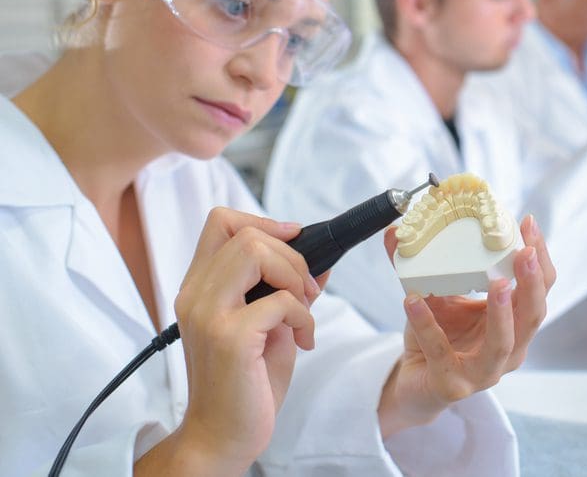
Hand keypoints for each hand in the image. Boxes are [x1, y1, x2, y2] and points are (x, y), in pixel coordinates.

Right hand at [149, 208, 319, 473]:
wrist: (224, 436)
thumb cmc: (247, 381)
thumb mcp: (270, 324)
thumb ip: (286, 289)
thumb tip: (320, 261)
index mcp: (200, 287)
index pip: (221, 222)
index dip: (264, 222)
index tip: (295, 242)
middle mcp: (195, 295)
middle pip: (246, 234)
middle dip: (292, 255)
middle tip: (306, 292)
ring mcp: (208, 314)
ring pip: (256, 252)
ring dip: (295, 277)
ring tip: (305, 309)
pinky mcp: (228, 337)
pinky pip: (280, 301)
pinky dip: (303, 315)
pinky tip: (303, 340)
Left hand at [378, 215, 554, 436]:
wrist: (416, 383)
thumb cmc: (440, 337)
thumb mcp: (440, 293)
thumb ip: (424, 261)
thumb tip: (395, 228)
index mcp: (515, 322)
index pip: (541, 289)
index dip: (540, 258)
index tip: (528, 224)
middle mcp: (509, 349)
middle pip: (533, 316)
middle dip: (532, 282)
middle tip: (525, 252)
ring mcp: (483, 372)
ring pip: (503, 343)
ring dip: (502, 312)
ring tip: (497, 283)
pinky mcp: (452, 384)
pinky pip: (441, 352)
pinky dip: (427, 325)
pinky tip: (414, 300)